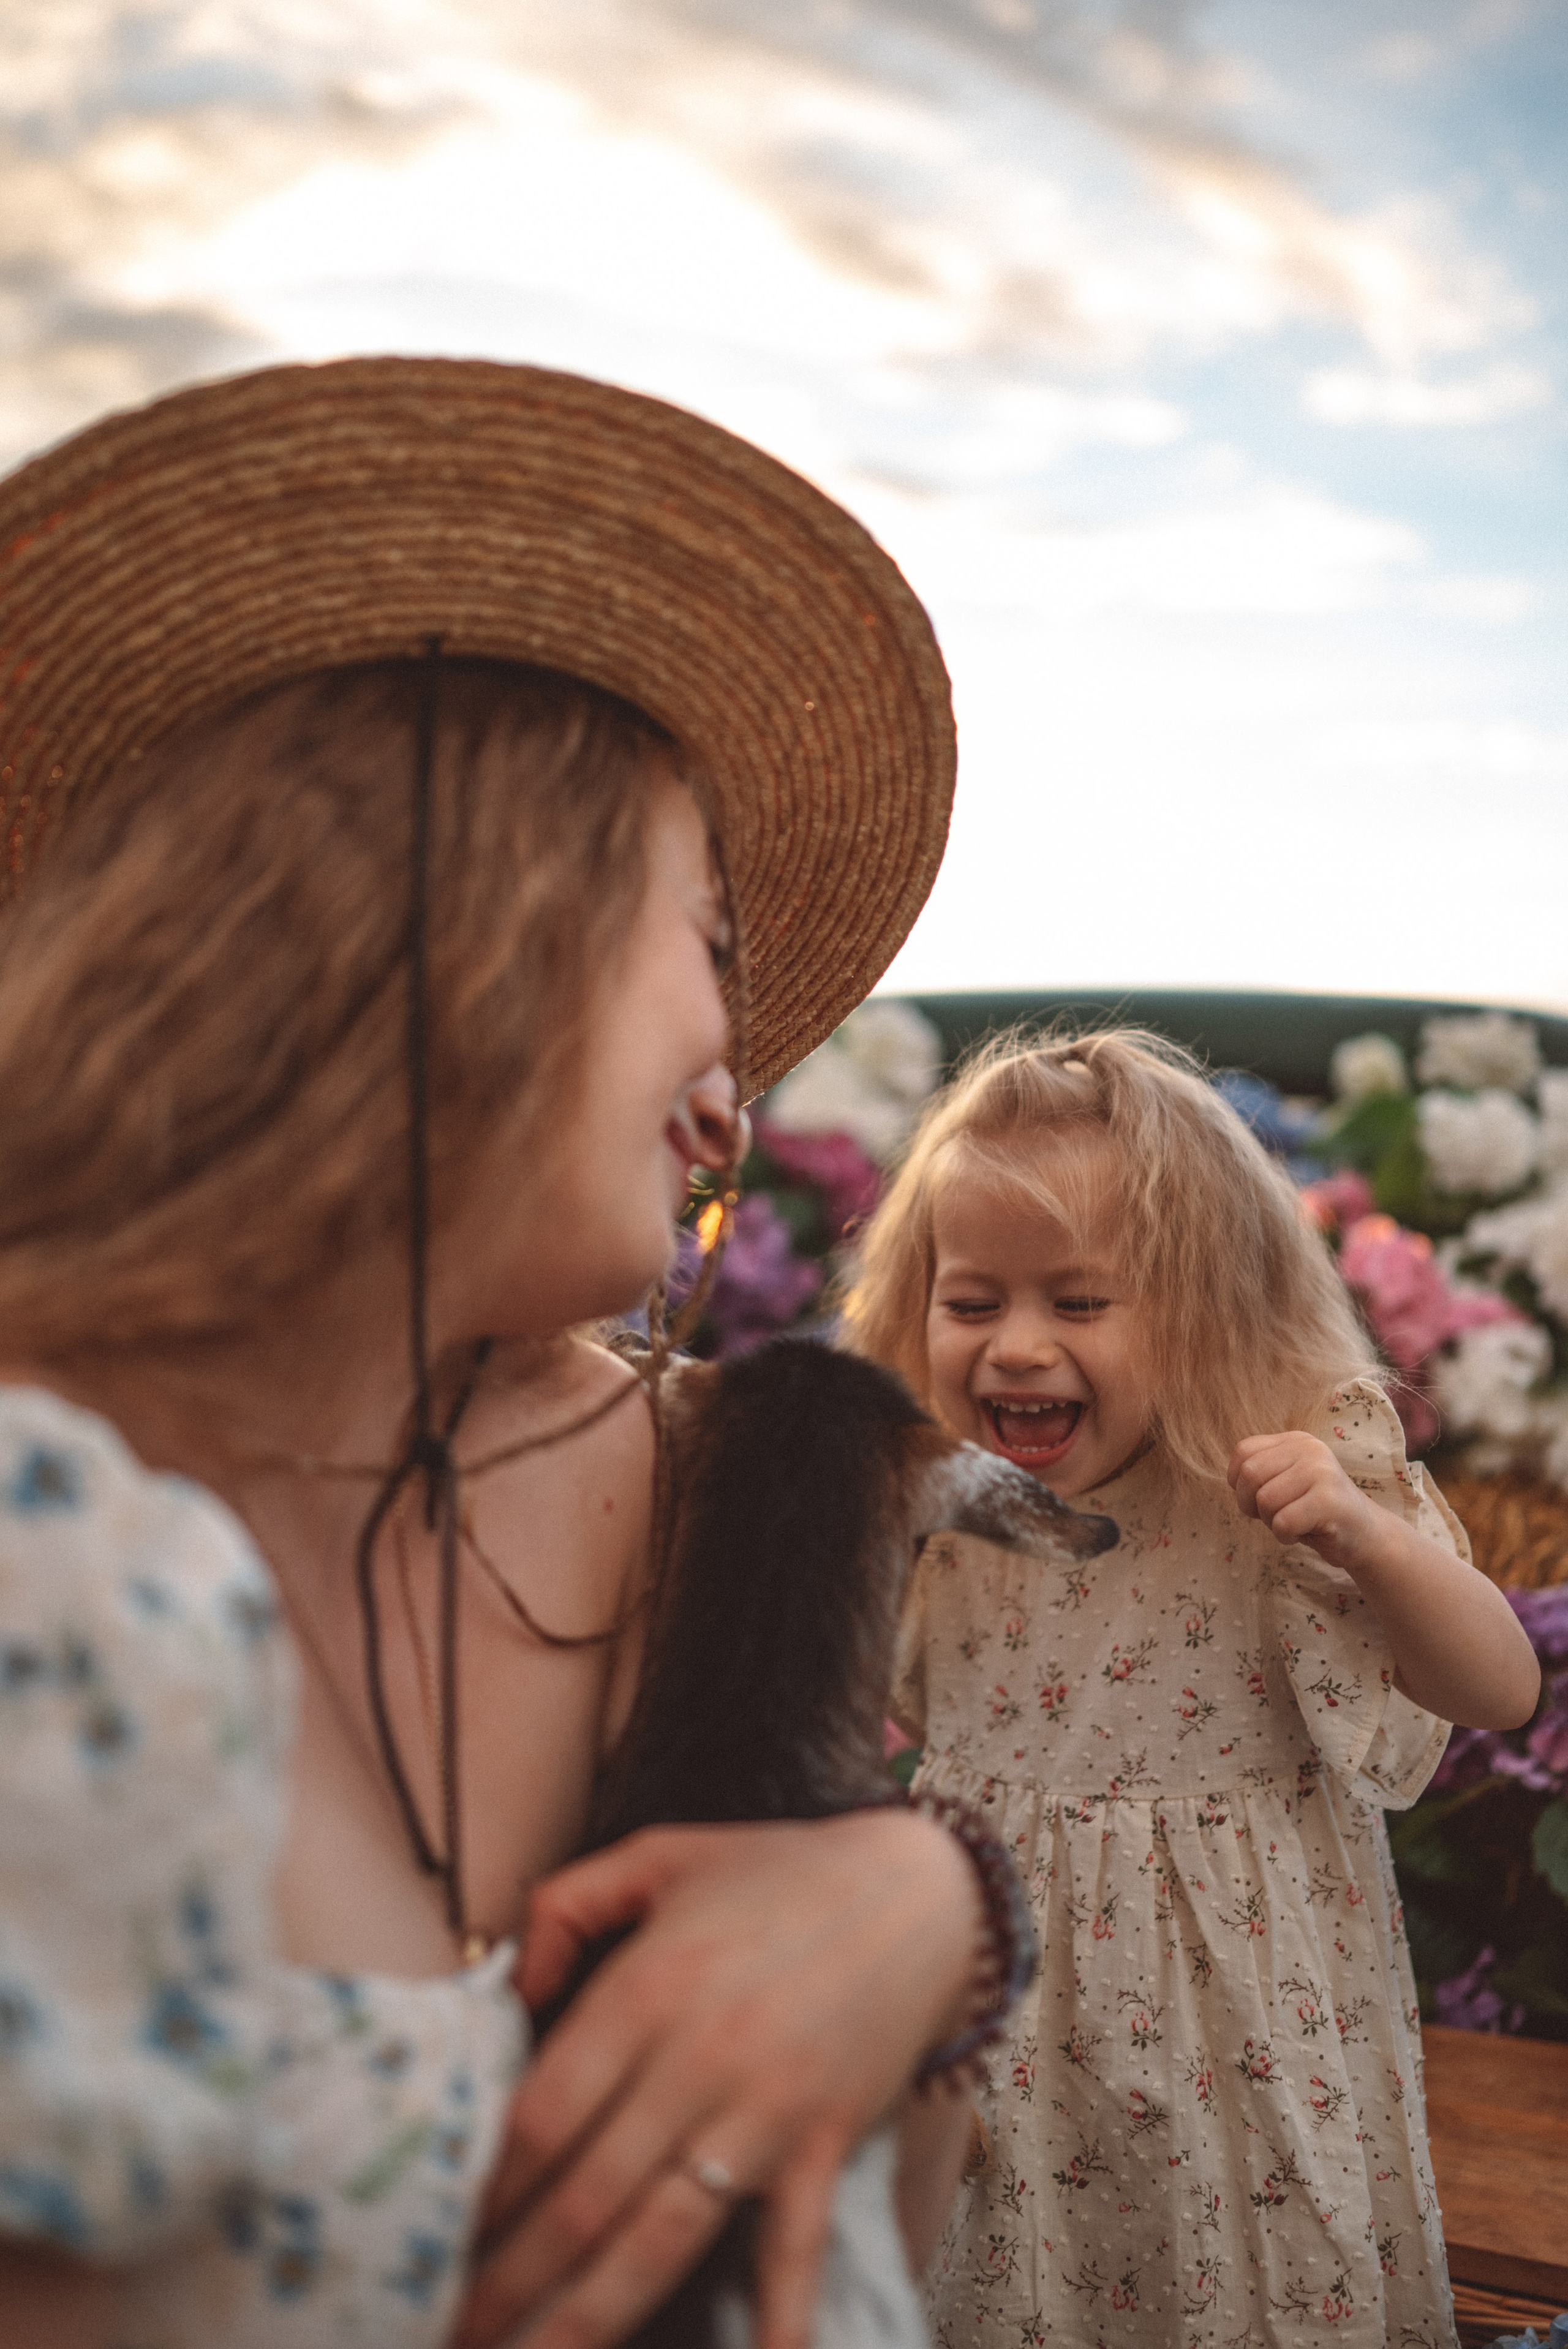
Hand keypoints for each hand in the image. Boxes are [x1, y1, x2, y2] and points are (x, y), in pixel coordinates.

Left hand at [454, 1812, 980, 2348]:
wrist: (921, 1888)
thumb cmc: (779, 1871)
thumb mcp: (659, 1855)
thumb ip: (564, 1907)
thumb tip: (509, 1990)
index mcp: (647, 1988)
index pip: (540, 2117)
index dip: (482, 2190)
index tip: (435, 2235)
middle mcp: (698, 2060)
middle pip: (582, 2197)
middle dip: (508, 2281)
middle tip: (447, 2329)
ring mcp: (765, 2113)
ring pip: (659, 2239)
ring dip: (586, 2319)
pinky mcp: (825, 2146)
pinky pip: (794, 2250)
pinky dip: (776, 2323)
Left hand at [1227, 1430, 1380, 1573]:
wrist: (1365, 1534)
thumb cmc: (1314, 1512)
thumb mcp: (1286, 1481)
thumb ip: (1261, 1472)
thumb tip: (1233, 1478)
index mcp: (1296, 1441)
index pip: (1243, 1451)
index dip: (1238, 1482)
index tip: (1257, 1498)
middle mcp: (1309, 1449)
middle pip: (1249, 1474)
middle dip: (1251, 1504)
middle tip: (1274, 1516)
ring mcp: (1321, 1472)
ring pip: (1265, 1500)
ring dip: (1272, 1522)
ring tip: (1294, 1523)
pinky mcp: (1328, 1501)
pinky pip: (1283, 1522)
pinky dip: (1285, 1536)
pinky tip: (1305, 1533)